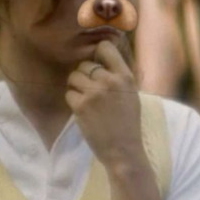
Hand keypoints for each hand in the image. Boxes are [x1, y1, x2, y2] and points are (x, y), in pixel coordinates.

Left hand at [65, 40, 145, 168]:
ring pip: (74, 77)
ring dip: (76, 87)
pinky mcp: (80, 106)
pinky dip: (73, 102)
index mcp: (125, 76)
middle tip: (90, 91)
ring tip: (86, 100)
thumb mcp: (130, 94)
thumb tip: (99, 60)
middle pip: (85, 64)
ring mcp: (94, 93)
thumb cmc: (128, 124)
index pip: (105, 47)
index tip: (97, 65)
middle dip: (84, 75)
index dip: (97, 55)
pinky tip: (83, 112)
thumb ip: (117, 76)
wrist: (123, 151)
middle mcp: (109, 81)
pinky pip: (69, 93)